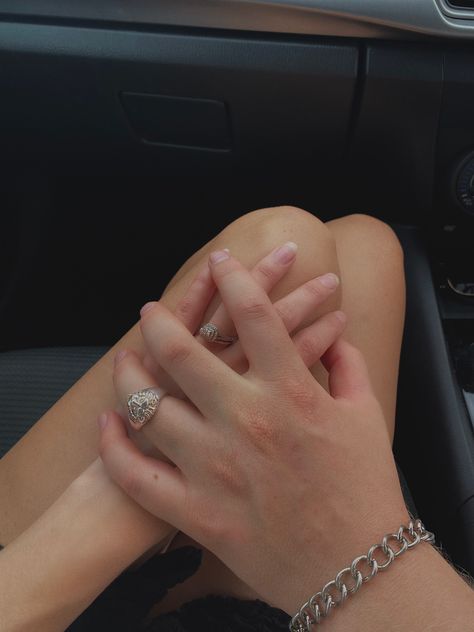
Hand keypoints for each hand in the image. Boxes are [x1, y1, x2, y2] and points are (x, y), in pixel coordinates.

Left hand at [99, 250, 407, 615]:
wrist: (356, 569)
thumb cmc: (364, 489)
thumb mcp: (366, 416)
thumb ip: (347, 366)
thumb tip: (335, 332)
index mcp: (292, 392)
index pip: (255, 316)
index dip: (237, 278)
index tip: (222, 261)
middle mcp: (248, 421)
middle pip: (185, 352)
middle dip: (161, 320)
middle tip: (150, 309)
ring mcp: (216, 467)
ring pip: (149, 407)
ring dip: (129, 376)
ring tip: (124, 358)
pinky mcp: (197, 511)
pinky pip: (139, 475)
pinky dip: (116, 447)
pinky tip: (110, 423)